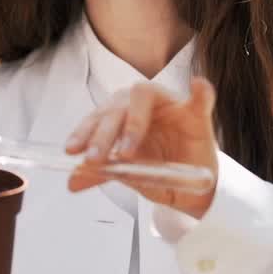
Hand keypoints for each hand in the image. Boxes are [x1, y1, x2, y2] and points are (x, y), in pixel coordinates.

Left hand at [63, 77, 218, 218]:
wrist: (192, 186)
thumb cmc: (158, 171)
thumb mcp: (127, 175)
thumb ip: (101, 173)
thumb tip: (71, 182)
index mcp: (122, 115)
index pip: (99, 116)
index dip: (83, 131)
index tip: (72, 150)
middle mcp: (142, 105)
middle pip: (117, 107)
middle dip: (103, 133)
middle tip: (95, 159)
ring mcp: (170, 106)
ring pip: (145, 95)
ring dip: (133, 121)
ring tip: (127, 150)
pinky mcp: (197, 115)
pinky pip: (201, 100)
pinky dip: (201, 92)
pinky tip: (198, 86)